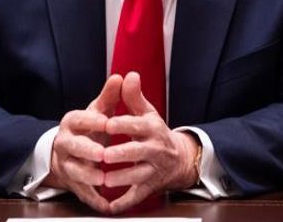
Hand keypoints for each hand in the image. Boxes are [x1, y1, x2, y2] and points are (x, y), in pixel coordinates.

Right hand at [45, 74, 122, 212]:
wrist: (69, 153)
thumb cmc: (88, 129)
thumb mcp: (97, 111)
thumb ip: (110, 96)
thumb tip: (121, 76)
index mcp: (72, 123)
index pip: (79, 119)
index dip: (91, 120)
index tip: (106, 121)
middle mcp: (66, 143)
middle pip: (73, 147)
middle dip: (87, 151)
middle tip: (102, 153)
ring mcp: (67, 164)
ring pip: (74, 171)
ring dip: (88, 177)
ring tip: (102, 179)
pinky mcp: (73, 183)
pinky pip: (82, 193)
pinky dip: (94, 200)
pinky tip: (106, 204)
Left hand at [102, 72, 199, 213]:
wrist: (178, 159)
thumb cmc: (154, 133)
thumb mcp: (147, 113)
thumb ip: (134, 96)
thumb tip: (128, 75)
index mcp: (152, 129)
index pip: (138, 125)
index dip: (124, 124)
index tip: (108, 123)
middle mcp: (154, 149)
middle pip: (138, 152)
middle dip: (121, 154)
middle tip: (104, 155)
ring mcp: (152, 170)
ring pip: (137, 176)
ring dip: (121, 179)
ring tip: (104, 180)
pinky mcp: (149, 187)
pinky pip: (137, 196)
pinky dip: (124, 203)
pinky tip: (110, 206)